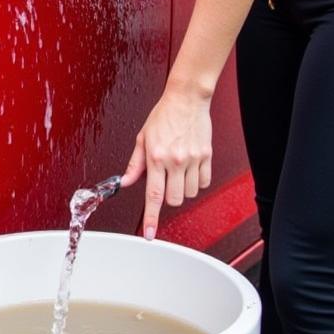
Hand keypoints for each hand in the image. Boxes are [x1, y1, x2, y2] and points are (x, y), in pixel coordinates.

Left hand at [119, 86, 212, 239]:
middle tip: (165, 182)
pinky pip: (204, 182)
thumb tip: (126, 181)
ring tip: (178, 171)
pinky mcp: (207, 156)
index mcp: (156, 157)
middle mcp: (175, 160)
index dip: (151, 218)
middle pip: (174, 199)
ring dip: (183, 189)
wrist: (186, 99)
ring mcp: (193, 159)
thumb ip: (135, 164)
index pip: (153, 196)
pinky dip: (198, 181)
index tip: (150, 233)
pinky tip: (191, 169)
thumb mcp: (142, 138)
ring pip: (190, 193)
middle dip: (168, 197)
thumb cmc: (163, 115)